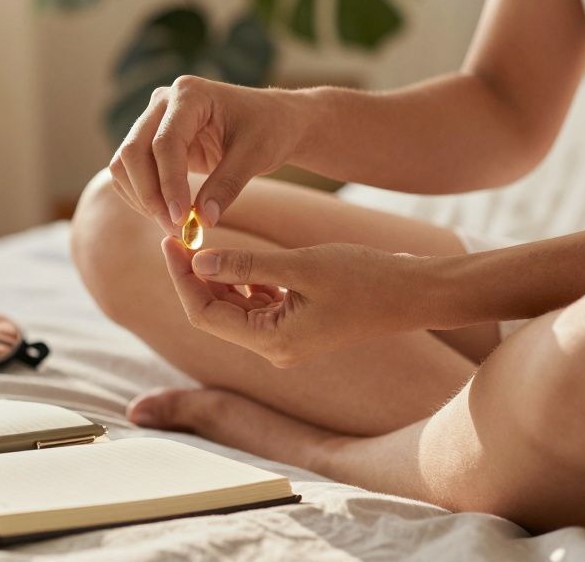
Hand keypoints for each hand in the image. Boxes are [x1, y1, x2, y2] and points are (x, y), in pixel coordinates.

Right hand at [109, 75, 301, 232]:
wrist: (273, 120)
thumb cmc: (270, 129)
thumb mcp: (256, 155)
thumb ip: (227, 185)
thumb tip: (202, 221)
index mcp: (190, 94)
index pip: (164, 142)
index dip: (169, 184)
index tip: (181, 219)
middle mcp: (163, 102)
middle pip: (133, 152)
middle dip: (149, 195)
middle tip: (175, 228)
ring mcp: (153, 120)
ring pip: (124, 164)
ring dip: (142, 198)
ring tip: (174, 225)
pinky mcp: (152, 141)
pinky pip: (130, 172)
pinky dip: (141, 196)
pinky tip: (167, 214)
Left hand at [159, 237, 449, 366]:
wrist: (415, 293)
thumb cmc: (366, 278)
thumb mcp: (301, 265)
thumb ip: (247, 264)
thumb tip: (198, 261)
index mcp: (272, 341)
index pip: (206, 314)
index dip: (182, 278)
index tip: (169, 241)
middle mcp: (274, 348)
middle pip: (216, 313)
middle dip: (195, 275)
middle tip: (179, 235)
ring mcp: (286, 339)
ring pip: (235, 307)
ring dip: (218, 276)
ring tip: (201, 240)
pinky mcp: (297, 326)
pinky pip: (257, 304)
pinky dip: (244, 280)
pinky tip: (239, 257)